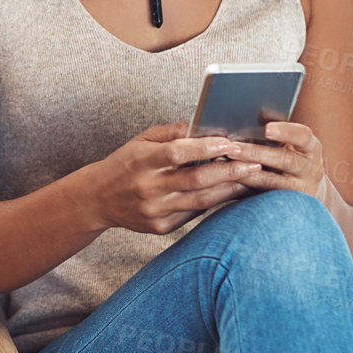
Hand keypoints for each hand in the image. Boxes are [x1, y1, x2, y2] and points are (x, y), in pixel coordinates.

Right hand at [88, 121, 264, 235]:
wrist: (97, 199)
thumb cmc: (124, 164)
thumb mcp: (141, 141)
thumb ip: (171, 133)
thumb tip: (204, 125)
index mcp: (141, 161)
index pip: (177, 153)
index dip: (205, 148)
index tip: (230, 143)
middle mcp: (148, 188)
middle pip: (195, 180)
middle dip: (229, 170)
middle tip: (255, 163)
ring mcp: (154, 210)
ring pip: (200, 200)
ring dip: (229, 189)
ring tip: (251, 179)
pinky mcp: (160, 227)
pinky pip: (193, 214)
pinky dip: (214, 203)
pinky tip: (230, 193)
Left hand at [224, 121, 328, 201]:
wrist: (307, 192)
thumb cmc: (289, 159)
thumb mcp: (291, 145)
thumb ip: (274, 134)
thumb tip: (245, 116)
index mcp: (311, 148)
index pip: (303, 136)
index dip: (286, 131)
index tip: (266, 128)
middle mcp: (311, 169)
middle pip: (286, 160)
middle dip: (256, 153)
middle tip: (231, 147)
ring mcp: (301, 191)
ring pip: (272, 182)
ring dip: (246, 173)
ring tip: (225, 164)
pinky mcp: (287, 206)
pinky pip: (263, 198)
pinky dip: (244, 189)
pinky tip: (226, 181)